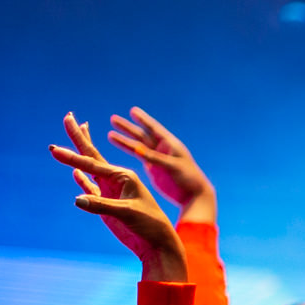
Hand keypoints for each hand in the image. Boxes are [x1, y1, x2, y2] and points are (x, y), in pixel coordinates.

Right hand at [50, 118, 185, 280]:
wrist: (156, 244)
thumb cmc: (149, 224)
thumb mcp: (127, 213)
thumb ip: (102, 205)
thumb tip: (77, 200)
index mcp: (124, 176)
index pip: (93, 163)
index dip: (73, 155)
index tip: (54, 149)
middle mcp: (117, 180)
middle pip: (92, 156)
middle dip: (79, 137)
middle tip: (68, 116)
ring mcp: (110, 191)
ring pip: (91, 169)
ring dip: (79, 155)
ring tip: (75, 135)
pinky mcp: (107, 204)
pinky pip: (91, 188)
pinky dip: (82, 179)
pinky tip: (74, 172)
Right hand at [106, 107, 216, 224]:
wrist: (194, 195)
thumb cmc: (188, 179)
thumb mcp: (172, 167)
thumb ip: (155, 158)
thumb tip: (137, 150)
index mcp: (170, 145)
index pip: (154, 129)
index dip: (143, 119)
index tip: (133, 110)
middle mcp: (162, 149)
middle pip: (142, 135)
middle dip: (128, 128)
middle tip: (113, 118)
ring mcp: (157, 158)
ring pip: (138, 146)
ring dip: (125, 140)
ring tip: (110, 134)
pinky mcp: (154, 168)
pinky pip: (140, 156)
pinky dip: (130, 151)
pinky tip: (121, 146)